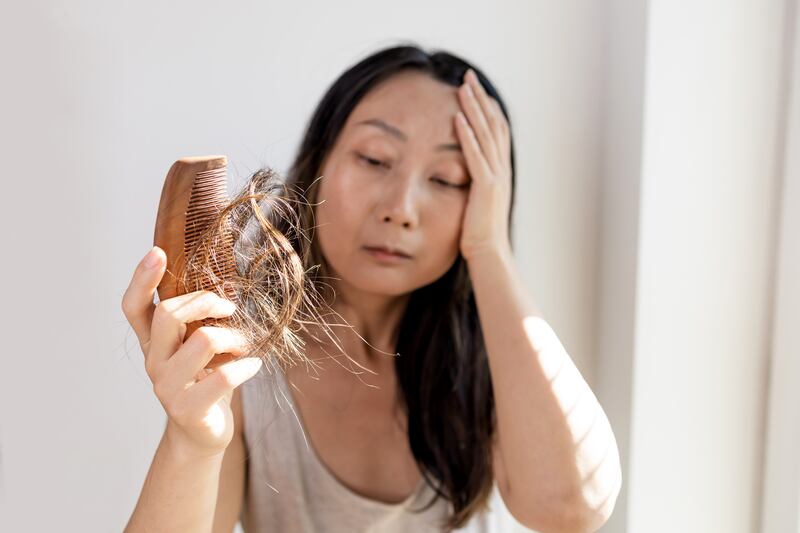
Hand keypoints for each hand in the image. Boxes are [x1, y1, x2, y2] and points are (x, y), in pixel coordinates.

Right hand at [121, 246, 262, 457]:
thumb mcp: (197, 347)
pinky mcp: (188, 409)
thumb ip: (198, 321)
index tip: (158, 251)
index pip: (134, 307)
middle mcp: (153, 361)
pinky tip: (254, 365)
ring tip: (244, 345)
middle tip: (229, 309)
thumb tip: (222, 286)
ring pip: (203, 340)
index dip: (141, 279)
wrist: (201, 434)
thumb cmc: (205, 380)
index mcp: (152, 342)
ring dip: (233, 336)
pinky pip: (223, 377)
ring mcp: (167, 387)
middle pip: (169, 314)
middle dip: (206, 302)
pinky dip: (246, 366)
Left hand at [454, 68, 512, 261]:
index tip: (473, 88)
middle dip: (480, 99)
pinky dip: (468, 137)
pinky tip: (458, 120)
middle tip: (467, 76)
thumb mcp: (476, 202)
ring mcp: (496, 178)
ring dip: (474, 110)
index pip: (495, 131)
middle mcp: (502, 170)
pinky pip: (476, 157)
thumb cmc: (478, 235)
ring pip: (486, 135)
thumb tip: (462, 173)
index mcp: (500, 172)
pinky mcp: (486, 189)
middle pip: (493, 125)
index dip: (486, 107)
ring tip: (462, 87)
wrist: (489, 256)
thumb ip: (474, 184)